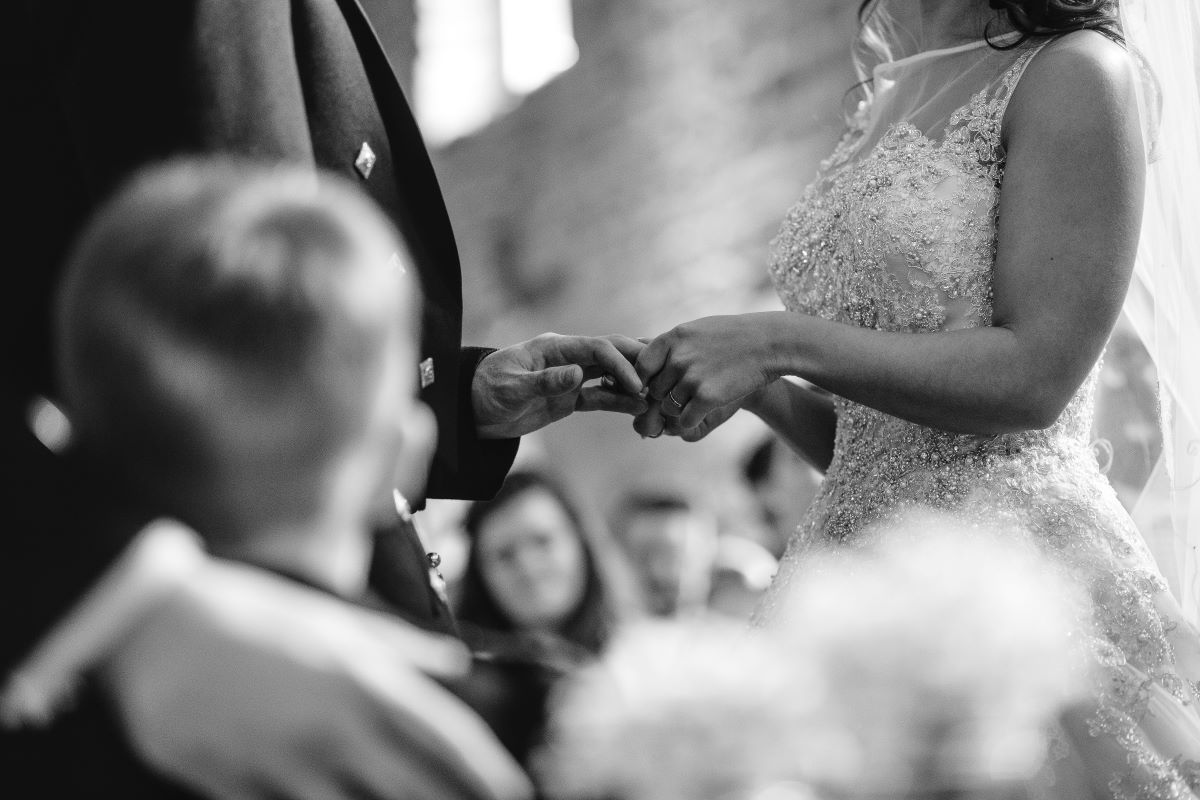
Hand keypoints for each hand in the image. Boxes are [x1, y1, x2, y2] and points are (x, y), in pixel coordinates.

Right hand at [101, 558, 531, 799]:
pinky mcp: (236, 790)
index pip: (443, 737)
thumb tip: (456, 665)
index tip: (517, 794)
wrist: (153, 627)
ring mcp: (284, 765)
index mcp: (361, 679)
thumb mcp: (335, 622)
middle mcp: (333, 727)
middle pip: (414, 786)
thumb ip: (401, 649)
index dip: (486, 772)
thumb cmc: (254, 616)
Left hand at [473, 333, 646, 439]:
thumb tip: (578, 374)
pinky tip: (639, 409)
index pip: (597, 349)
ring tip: (657, 399)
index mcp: (554, 347)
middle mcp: (567, 358)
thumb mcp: (513, 387)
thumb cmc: (487, 391)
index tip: (637, 384)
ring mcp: (570, 377)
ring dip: (632, 386)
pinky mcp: (568, 398)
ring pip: (610, 377)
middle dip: (637, 366)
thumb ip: (546, 381)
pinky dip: (619, 403)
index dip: (620, 363)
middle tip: (663, 380)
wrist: (472, 410)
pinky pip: (600, 398)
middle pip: (610, 355)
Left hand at [633, 315, 779, 437]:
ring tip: (700, 398)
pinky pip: (685, 421)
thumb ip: (668, 345)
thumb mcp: (695, 330)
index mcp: (671, 339)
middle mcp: (677, 358)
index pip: (641, 367)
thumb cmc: (731, 337)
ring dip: (680, 409)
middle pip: (655, 391)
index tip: (658, 384)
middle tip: (686, 393)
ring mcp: (692, 378)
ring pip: (669, 408)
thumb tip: (636, 346)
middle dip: (666, 396)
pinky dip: (692, 421)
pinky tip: (705, 411)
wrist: (768, 344)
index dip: (645, 381)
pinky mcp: (707, 397)